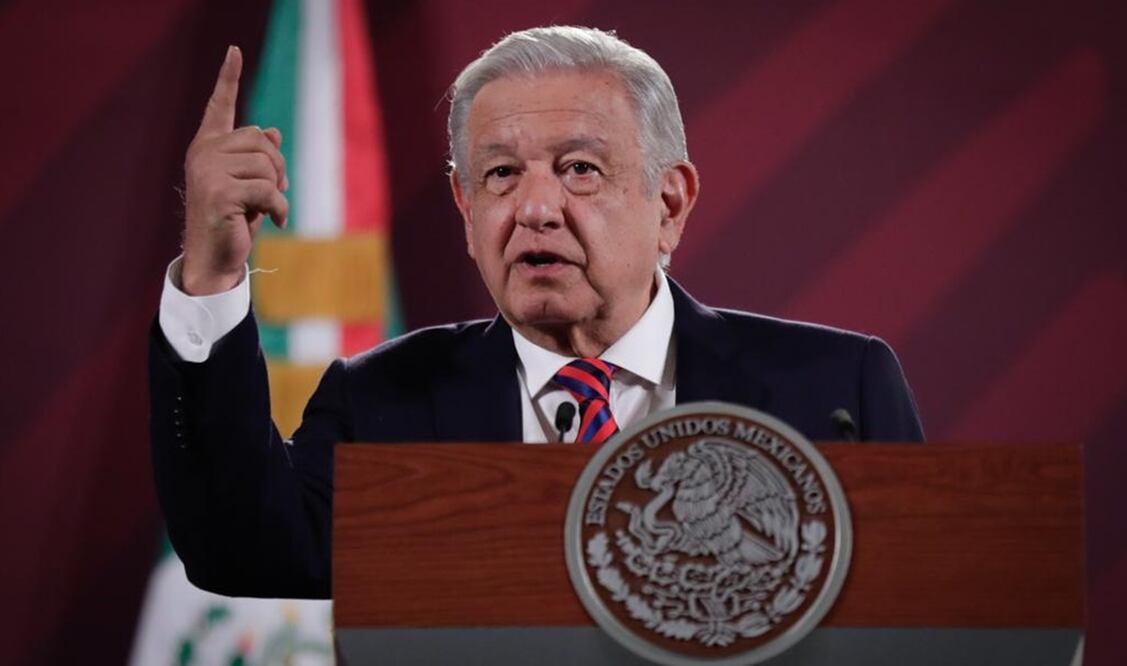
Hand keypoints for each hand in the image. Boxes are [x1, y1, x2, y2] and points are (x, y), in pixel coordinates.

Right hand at [181, 46, 288, 294]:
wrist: (215, 259)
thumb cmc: (233, 221)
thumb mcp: (250, 185)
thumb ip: (258, 158)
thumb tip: (273, 131)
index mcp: (208, 146)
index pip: (220, 105)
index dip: (229, 78)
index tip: (235, 51)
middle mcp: (203, 153)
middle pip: (261, 140)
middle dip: (277, 167)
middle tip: (274, 194)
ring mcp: (207, 171)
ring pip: (267, 165)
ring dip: (278, 191)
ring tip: (266, 210)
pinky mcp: (219, 192)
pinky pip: (269, 189)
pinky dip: (280, 208)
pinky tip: (274, 222)